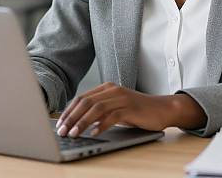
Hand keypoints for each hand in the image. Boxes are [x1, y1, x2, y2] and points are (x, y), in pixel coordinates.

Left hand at [55, 82, 205, 137]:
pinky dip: (101, 125)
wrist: (162, 109)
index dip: (69, 111)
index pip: (82, 97)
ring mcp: (122, 98)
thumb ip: (100, 110)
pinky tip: (94, 133)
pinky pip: (112, 116)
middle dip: (71, 117)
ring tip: (74, 134)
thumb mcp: (115, 107)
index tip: (59, 124)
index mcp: (107, 88)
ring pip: (97, 108)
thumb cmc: (137, 111)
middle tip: (62, 131)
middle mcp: (113, 90)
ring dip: (83, 122)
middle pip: (86, 102)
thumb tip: (76, 122)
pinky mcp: (131, 108)